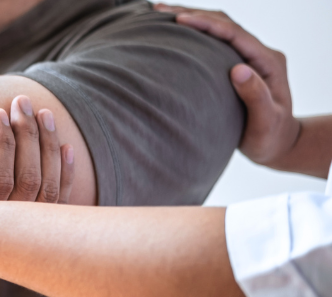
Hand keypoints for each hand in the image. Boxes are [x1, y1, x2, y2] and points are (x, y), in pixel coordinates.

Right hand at [154, 4, 300, 167]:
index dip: (206, 24)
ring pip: (218, 29)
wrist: (277, 143)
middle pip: (224, 24)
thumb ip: (256, 96)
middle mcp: (258, 54)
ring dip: (192, 19)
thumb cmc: (270, 136)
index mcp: (267, 61)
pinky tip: (173, 33)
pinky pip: (214, 42)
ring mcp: (247, 57)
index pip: (234, 33)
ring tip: (160, 14)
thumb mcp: (266, 121)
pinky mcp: (236, 64)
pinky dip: (194, 34)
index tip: (180, 19)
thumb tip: (238, 70)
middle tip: (159, 10)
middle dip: (193, 14)